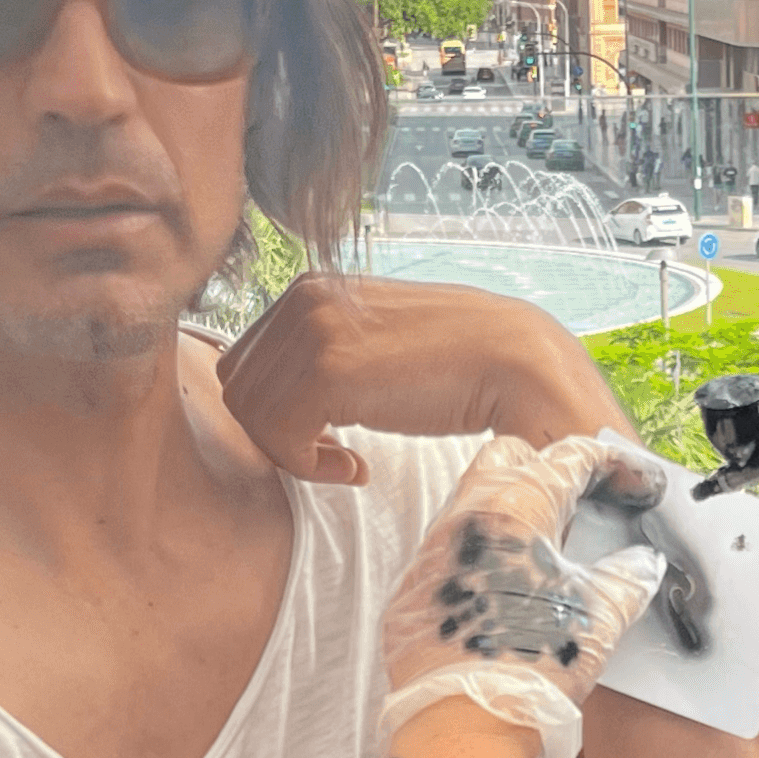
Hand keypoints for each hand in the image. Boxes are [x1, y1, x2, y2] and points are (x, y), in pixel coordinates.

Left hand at [216, 276, 625, 482]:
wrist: (519, 364)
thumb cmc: (459, 365)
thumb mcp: (377, 344)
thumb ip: (327, 355)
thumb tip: (280, 397)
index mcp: (311, 290)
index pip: (247, 362)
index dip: (277, 410)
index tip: (329, 433)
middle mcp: (304, 299)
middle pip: (239, 387)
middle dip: (278, 432)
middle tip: (334, 452)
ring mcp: (313, 331)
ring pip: (251, 415)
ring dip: (294, 452)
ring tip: (348, 459)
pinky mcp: (328, 370)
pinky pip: (277, 436)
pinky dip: (311, 467)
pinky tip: (358, 467)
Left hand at [382, 434, 667, 705]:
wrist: (465, 725)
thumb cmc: (530, 668)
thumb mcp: (599, 617)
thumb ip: (628, 578)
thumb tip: (642, 564)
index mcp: (515, 509)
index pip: (570, 457)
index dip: (613, 464)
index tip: (633, 482)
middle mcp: (465, 518)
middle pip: (510, 457)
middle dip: (550, 467)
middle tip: (583, 502)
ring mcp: (431, 552)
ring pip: (473, 502)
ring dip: (513, 513)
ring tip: (548, 551)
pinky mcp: (413, 590)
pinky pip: (450, 551)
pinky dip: (484, 556)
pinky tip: (508, 589)